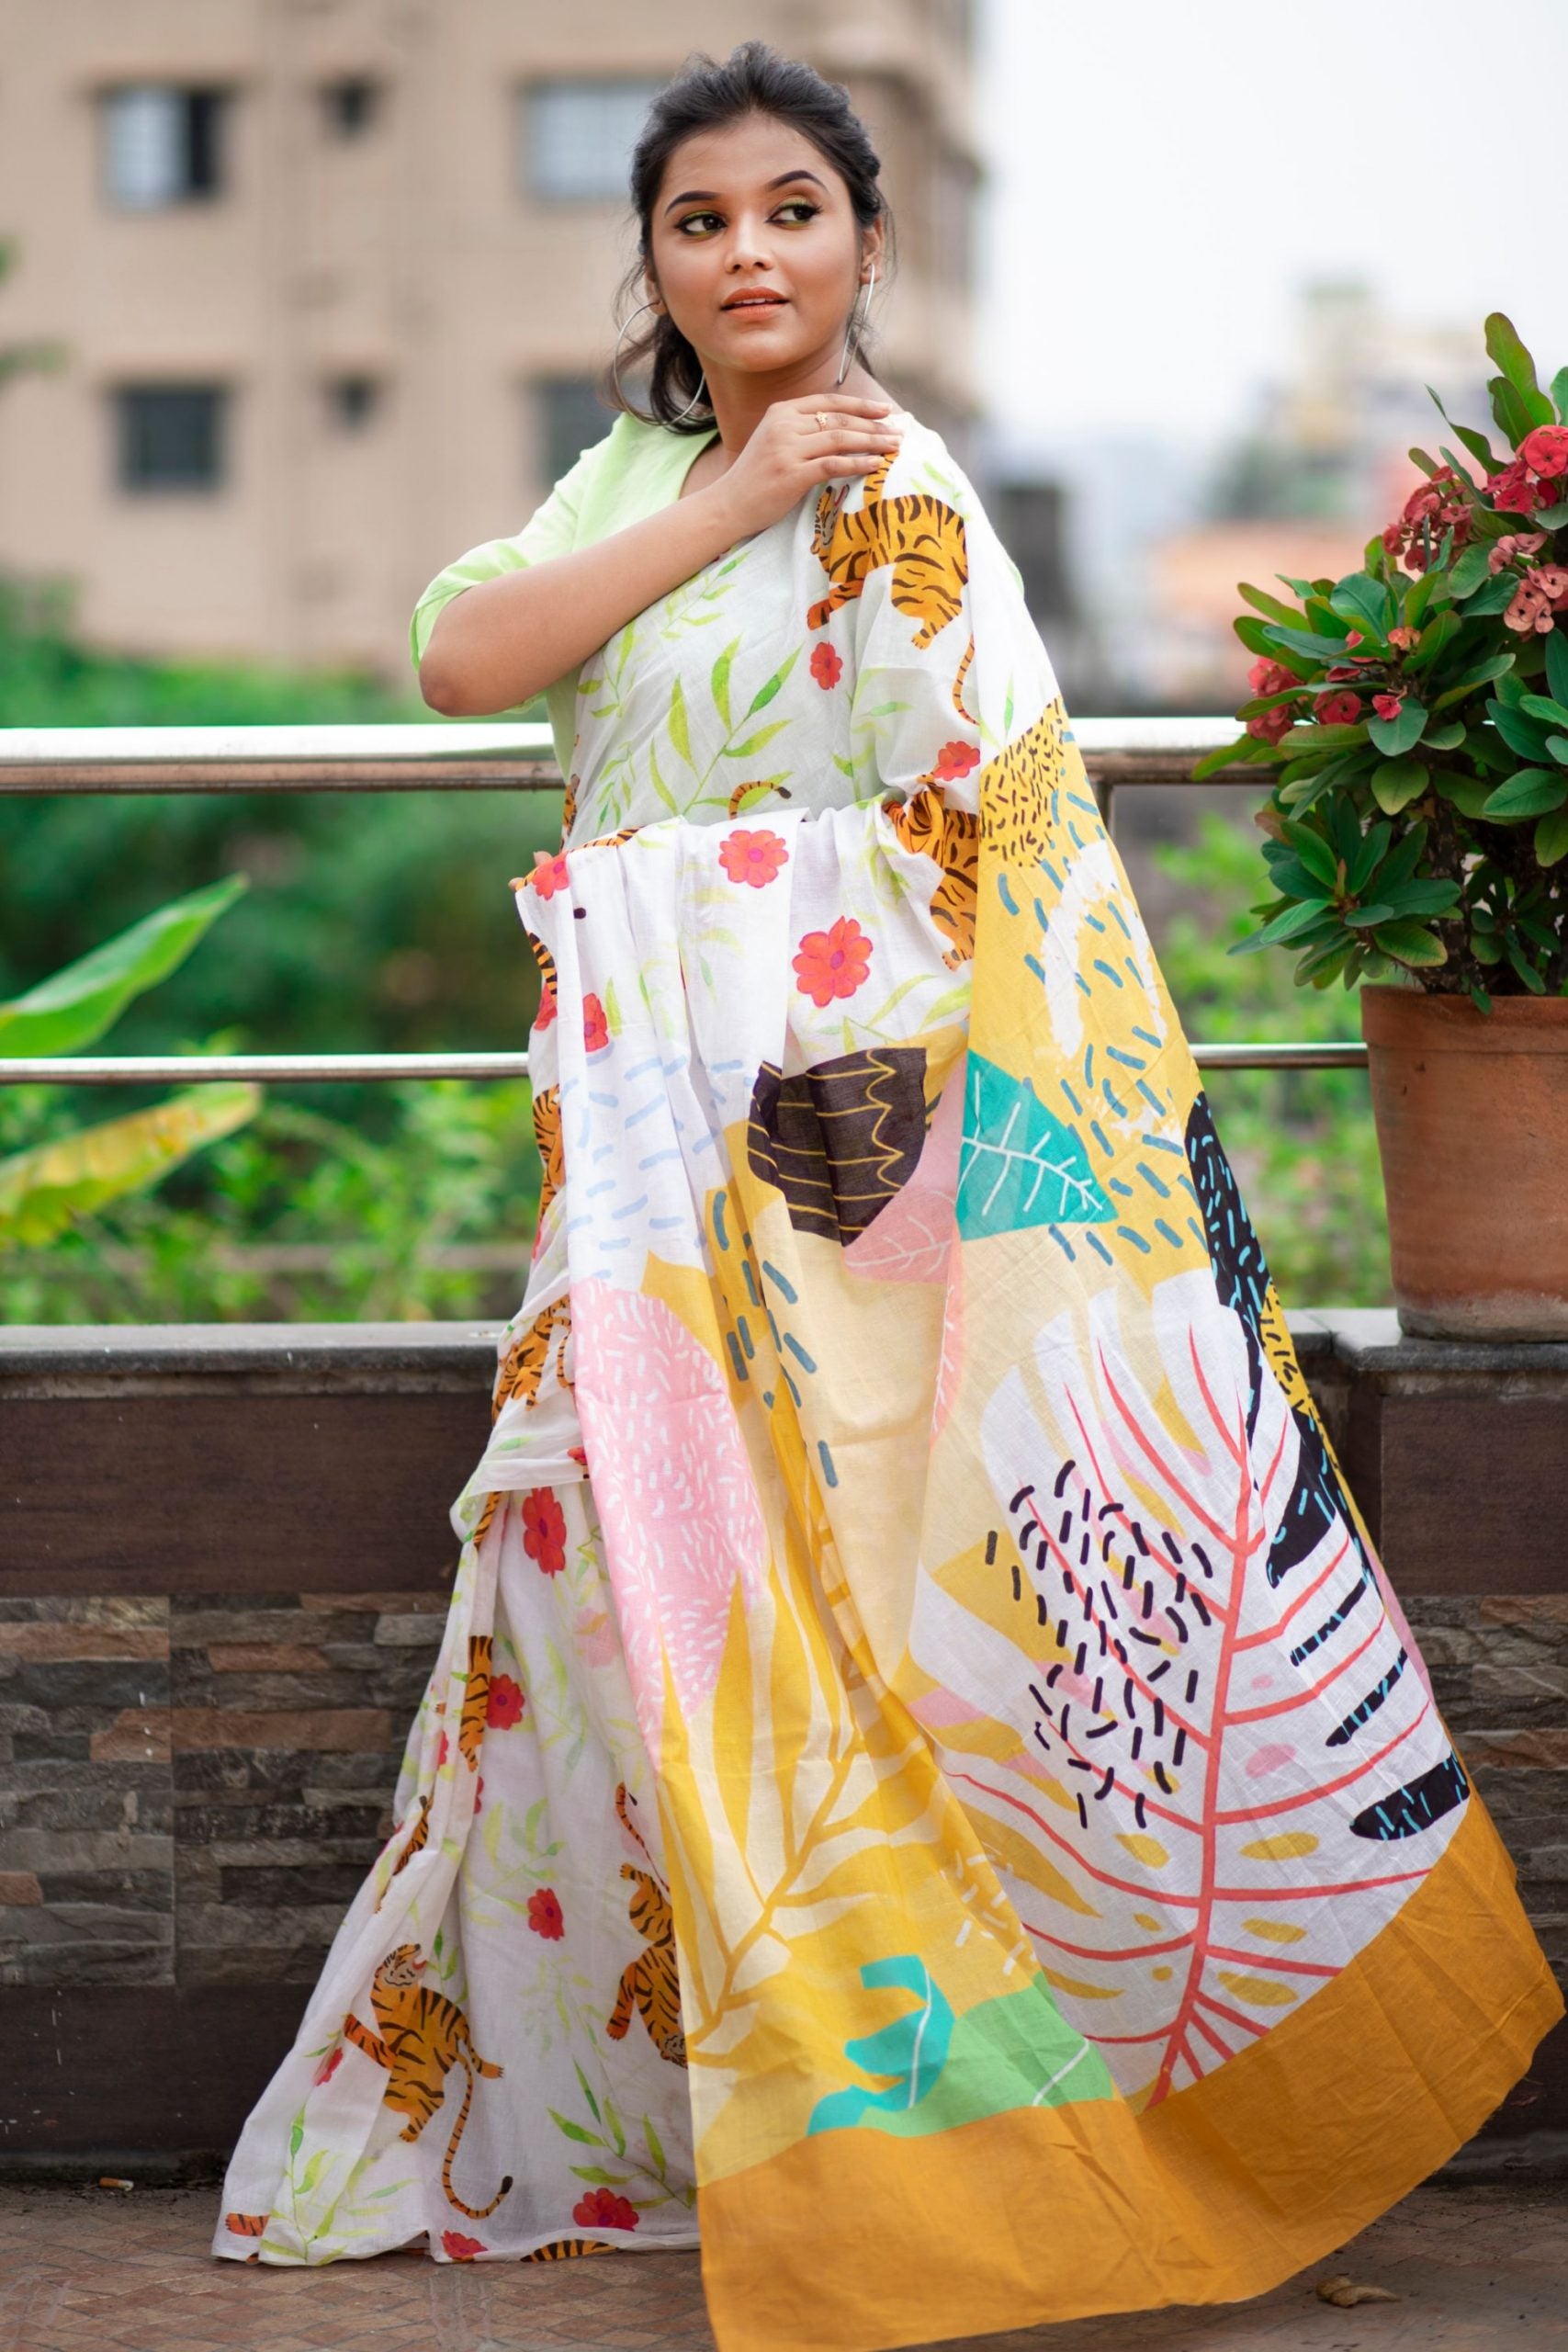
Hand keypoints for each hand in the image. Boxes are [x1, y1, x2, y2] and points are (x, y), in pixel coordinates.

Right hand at [704, 394, 901, 541]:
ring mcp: (787, 448)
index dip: (860, 405)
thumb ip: (802, 430)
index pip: (829, 402)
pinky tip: (875, 465)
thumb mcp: (775, 442)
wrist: (728, 504)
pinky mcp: (791, 473)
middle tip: (898, 433)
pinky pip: (833, 464)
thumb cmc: (756, 478)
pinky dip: (858, 463)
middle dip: (873, 426)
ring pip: (840, 438)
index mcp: (781, 411)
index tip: (885, 412)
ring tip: (894, 448)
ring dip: (872, 443)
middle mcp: (784, 425)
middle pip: (838, 419)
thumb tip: (843, 428)